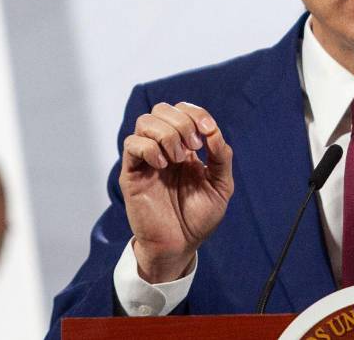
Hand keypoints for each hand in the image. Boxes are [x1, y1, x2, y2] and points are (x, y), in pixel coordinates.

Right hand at [120, 101, 233, 282]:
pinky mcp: (132, 173)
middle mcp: (163, 148)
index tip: (208, 132)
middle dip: (182, 121)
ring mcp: (146, 159)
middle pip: (162, 109)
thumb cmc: (198, 218)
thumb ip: (221, 157)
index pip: (183, 110)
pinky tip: (163, 165)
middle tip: (193, 147)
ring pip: (144, 121)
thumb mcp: (221, 185)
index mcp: (185, 147)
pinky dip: (149, 148)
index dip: (196, 113)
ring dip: (166, 133)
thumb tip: (213, 132)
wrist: (179, 245)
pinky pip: (132, 144)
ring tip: (177, 158)